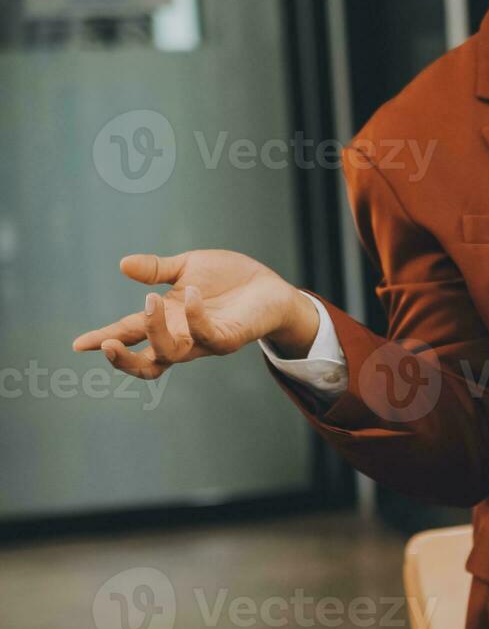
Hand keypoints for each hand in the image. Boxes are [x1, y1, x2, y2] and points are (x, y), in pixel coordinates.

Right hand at [72, 250, 320, 379]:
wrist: (271, 287)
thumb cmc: (229, 280)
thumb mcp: (187, 268)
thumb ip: (156, 269)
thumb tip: (122, 265)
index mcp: (168, 322)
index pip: (130, 336)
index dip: (104, 340)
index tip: (77, 344)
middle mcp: (183, 337)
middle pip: (148, 363)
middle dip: (124, 359)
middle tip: (108, 341)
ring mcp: (206, 341)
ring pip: (172, 353)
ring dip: (155, 330)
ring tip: (149, 299)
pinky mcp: (229, 337)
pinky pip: (208, 335)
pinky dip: (195, 316)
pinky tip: (192, 294)